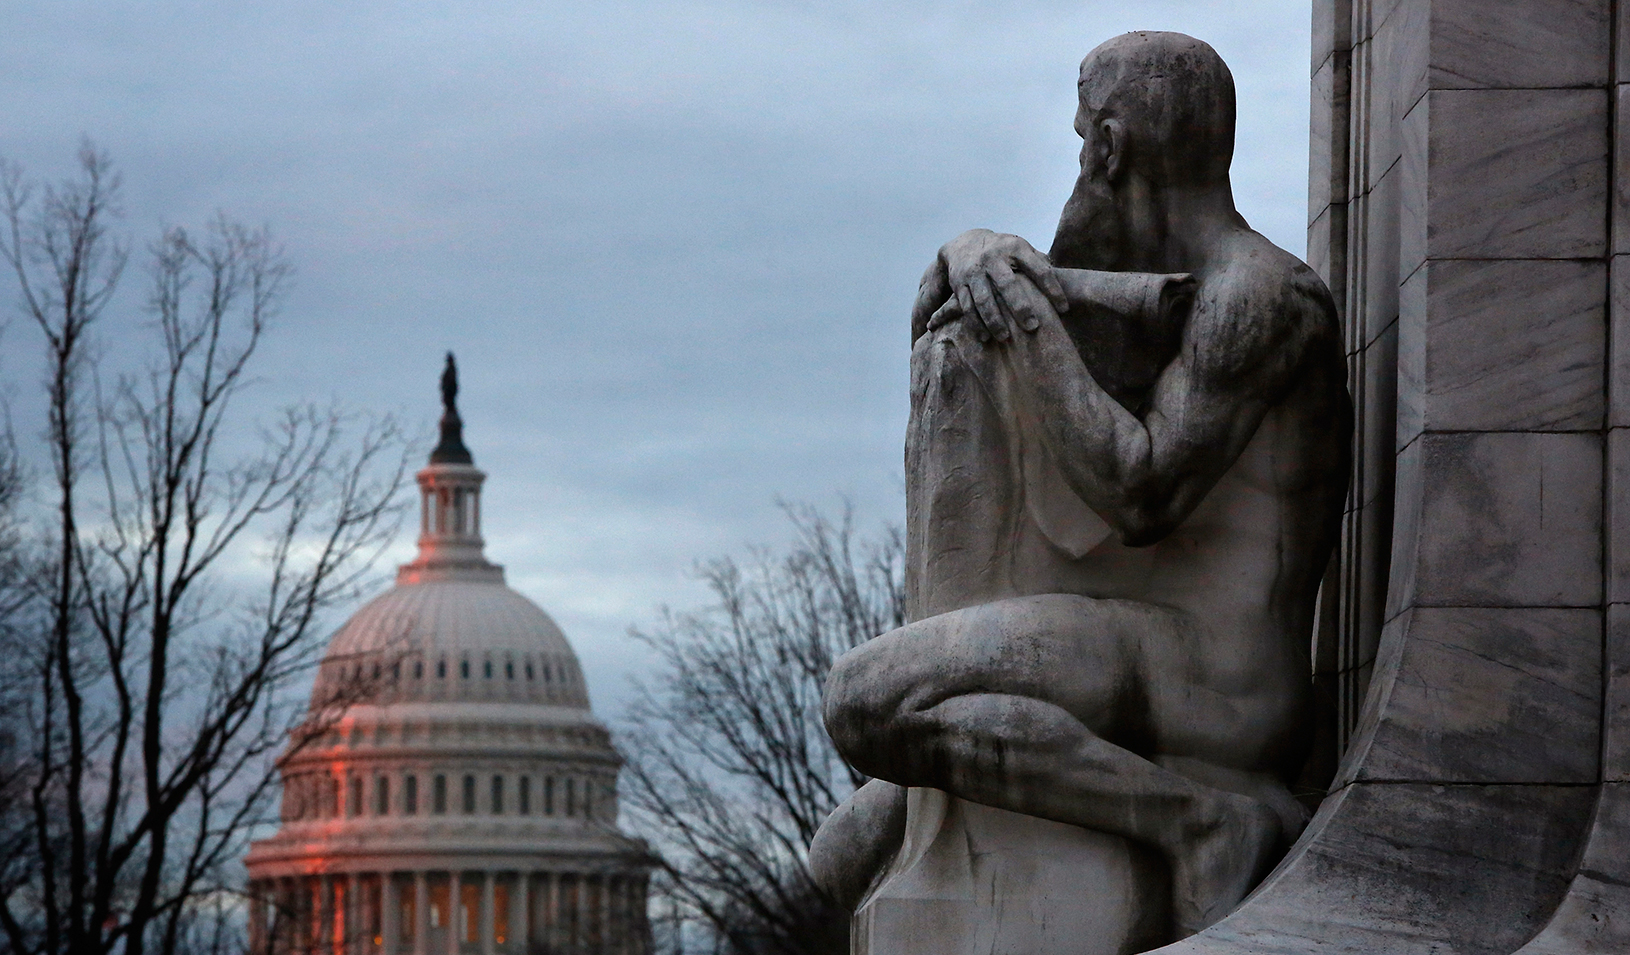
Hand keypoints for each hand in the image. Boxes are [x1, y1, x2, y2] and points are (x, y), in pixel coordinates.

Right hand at [927, 229, 1067, 341]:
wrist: (964, 243)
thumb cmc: (1002, 251)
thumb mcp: (1021, 248)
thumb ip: (1039, 262)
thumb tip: (1063, 278)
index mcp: (1015, 248)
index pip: (1039, 270)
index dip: (1053, 290)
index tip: (1064, 309)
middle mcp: (993, 258)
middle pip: (1007, 285)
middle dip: (1020, 307)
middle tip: (1033, 327)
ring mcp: (974, 271)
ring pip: (984, 299)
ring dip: (994, 320)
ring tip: (1005, 337)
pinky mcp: (959, 283)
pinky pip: (967, 306)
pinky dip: (975, 323)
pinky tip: (985, 337)